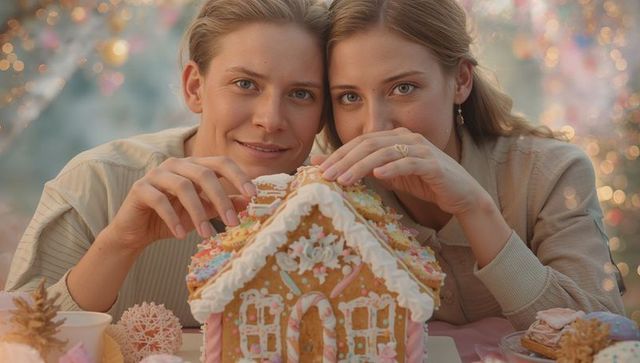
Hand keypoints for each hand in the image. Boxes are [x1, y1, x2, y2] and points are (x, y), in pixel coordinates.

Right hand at [103, 156, 256, 251]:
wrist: (137, 232)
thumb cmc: (174, 218)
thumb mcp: (204, 212)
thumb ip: (223, 204)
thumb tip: (249, 202)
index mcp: (194, 166)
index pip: (221, 162)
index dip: (238, 176)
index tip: (253, 196)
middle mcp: (176, 164)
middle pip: (204, 174)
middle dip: (221, 199)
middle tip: (233, 223)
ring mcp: (156, 174)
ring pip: (183, 187)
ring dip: (197, 212)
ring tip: (206, 234)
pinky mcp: (139, 189)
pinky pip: (159, 200)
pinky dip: (172, 218)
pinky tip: (181, 235)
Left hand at [316, 128, 485, 216]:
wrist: (461, 194)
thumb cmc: (423, 183)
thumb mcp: (389, 176)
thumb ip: (364, 170)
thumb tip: (330, 167)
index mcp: (395, 137)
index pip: (361, 141)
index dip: (338, 154)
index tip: (318, 169)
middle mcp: (407, 137)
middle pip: (368, 143)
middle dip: (344, 159)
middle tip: (325, 175)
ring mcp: (421, 149)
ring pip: (384, 152)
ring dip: (360, 166)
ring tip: (343, 179)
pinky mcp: (433, 165)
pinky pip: (409, 163)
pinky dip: (392, 168)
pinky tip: (377, 175)